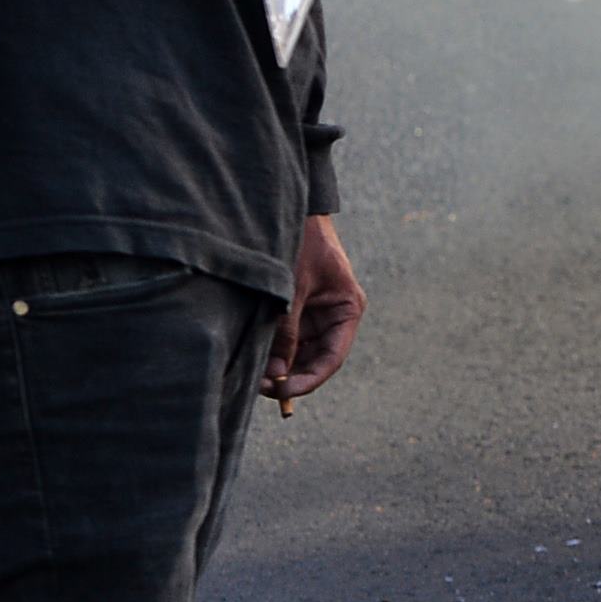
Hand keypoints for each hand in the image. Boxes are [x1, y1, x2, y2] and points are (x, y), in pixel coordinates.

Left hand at [264, 212, 363, 409]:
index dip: (309, 379)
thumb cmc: (300, 242)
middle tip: (262, 386)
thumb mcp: (293, 288)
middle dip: (291, 375)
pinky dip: (272, 349)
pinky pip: (285, 338)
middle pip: (314, 359)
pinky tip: (254, 357)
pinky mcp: (294, 308)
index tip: (284, 392)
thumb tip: (276, 372)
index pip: (332, 358)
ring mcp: (313, 313)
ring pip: (298, 352)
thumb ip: (287, 331)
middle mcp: (332, 315)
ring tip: (254, 374)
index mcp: (346, 309)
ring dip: (279, 364)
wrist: (288, 208)